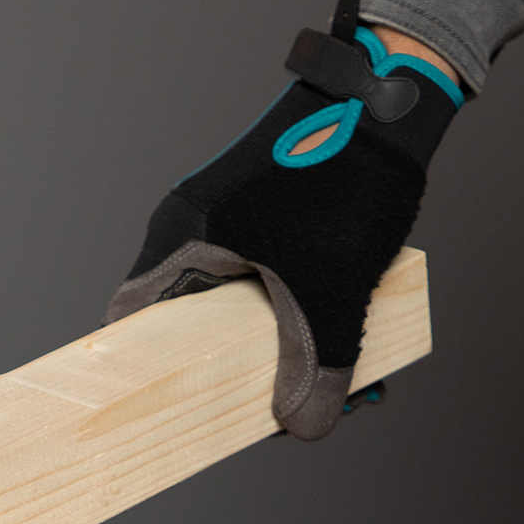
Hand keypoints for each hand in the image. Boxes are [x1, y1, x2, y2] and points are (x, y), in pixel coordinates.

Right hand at [106, 0, 461, 439]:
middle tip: (276, 413)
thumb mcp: (331, 290)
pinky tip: (349, 348)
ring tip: (336, 386)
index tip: (176, 414)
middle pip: (192, 326)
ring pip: (242, 309)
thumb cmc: (343, 175)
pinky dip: (302, 318)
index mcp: (183, 240)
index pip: (131, 320)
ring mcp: (233, 223)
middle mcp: (196, 230)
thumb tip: (306, 428)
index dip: (148, 372)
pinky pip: (273, 284)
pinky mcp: (270, 219)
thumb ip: (320, 366)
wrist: (393, 94)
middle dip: (238, 376)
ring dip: (284, 352)